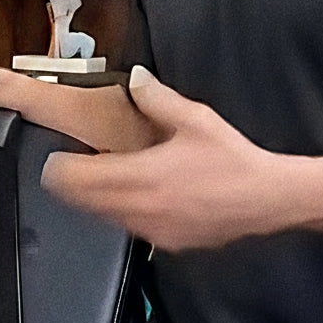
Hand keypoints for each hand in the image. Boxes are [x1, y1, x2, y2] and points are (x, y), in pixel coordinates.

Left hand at [41, 66, 283, 251]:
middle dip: (68, 186)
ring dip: (92, 201)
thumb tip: (135, 78)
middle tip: (65, 168)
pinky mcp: (165, 244)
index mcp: (140, 176)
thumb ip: (157, 98)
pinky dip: (119, 213)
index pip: (78, 179)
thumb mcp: (194, 118)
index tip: (55, 158)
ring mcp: (151, 230)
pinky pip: (128, 229)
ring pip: (102, 218)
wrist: (267, 199)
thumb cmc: (232, 159)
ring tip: (97, 179)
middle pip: (81, 203)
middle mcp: (140, 208)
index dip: (59, 169)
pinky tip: (132, 197)